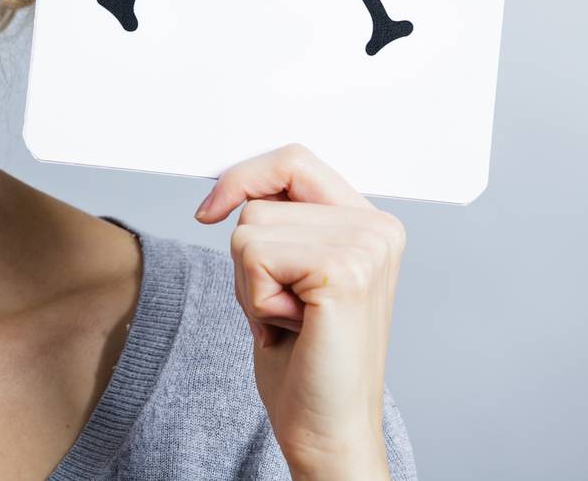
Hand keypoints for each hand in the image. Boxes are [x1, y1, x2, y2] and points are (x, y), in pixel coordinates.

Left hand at [194, 143, 404, 480]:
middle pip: (260, 199)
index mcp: (369, 222)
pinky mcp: (345, 270)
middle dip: (248, 256)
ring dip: (251, 282)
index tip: (210, 211)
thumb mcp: (287, 271)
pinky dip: (255, 298)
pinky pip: (253, 255)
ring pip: (249, 229)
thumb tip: (228, 187)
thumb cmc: (304, 356)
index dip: (243, 178)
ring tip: (290, 319)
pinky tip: (292, 327)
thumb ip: (279, 222)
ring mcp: (366, 245)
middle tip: (283, 304)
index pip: (293, 160)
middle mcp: (377, 227)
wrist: (326, 427)